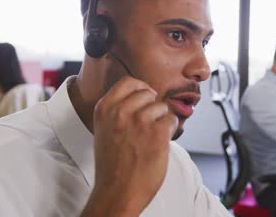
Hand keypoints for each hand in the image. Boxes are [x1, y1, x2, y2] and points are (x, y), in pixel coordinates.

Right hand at [81, 77, 177, 216]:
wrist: (117, 192)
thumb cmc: (112, 165)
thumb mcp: (104, 130)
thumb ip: (117, 110)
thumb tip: (140, 96)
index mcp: (104, 109)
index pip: (129, 82)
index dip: (141, 89)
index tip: (145, 99)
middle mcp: (120, 111)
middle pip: (148, 92)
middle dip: (152, 106)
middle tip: (148, 125)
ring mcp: (139, 122)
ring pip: (161, 107)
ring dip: (161, 121)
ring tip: (150, 138)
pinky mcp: (156, 134)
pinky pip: (171, 121)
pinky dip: (169, 132)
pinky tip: (158, 144)